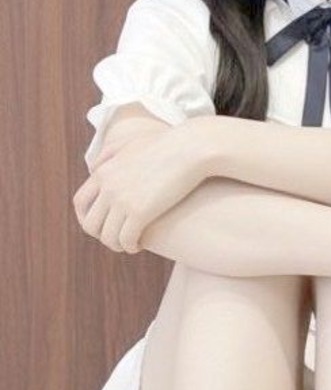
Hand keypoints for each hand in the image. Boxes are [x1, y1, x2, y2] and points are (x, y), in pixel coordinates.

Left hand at [72, 126, 204, 253]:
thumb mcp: (132, 142)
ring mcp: (122, 200)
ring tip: (129, 245)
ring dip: (117, 245)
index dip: (86, 219)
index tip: (100, 227)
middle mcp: (108, 186)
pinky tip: (140, 245)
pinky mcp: (140, 212)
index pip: (80, 202)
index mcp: (104, 171)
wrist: (191, 147)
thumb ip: (109, 153)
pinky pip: (126, 240)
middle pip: (91, 224)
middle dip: (102, 236)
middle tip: (117, 239)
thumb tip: (94, 167)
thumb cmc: (168, 144)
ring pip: (108, 236)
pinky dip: (131, 246)